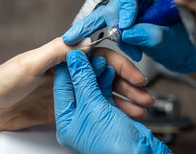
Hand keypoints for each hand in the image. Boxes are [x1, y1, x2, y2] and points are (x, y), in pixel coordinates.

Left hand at [0, 38, 151, 130]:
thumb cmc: (2, 80)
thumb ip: (58, 50)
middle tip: (145, 97)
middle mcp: (71, 71)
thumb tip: (87, 42)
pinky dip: (108, 111)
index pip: (100, 57)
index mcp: (64, 55)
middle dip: (128, 85)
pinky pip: (93, 106)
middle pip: (107, 75)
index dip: (120, 66)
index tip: (136, 77)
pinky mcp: (67, 105)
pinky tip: (120, 115)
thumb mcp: (30, 63)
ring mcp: (71, 89)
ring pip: (103, 92)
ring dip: (123, 100)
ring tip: (140, 110)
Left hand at [54, 50, 171, 153]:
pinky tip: (130, 88)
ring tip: (129, 79)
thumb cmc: (105, 146)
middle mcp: (77, 114)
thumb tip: (76, 55)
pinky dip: (121, 93)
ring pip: (102, 89)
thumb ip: (81, 79)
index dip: (78, 62)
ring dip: (118, 83)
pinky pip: (112, 98)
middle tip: (110, 64)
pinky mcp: (107, 116)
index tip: (88, 51)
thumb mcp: (91, 107)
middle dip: (103, 72)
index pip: (67, 79)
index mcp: (65, 115)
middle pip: (86, 82)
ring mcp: (92, 115)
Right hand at [63, 0, 195, 72]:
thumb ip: (153, 34)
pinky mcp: (122, 25)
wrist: (187, 51)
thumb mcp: (174, 38)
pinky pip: (109, 31)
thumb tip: (126, 33)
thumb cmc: (186, 40)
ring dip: (114, 37)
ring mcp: (127, 10)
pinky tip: (134, 53)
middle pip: (112, 3)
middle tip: (93, 39)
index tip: (126, 25)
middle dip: (103, 24)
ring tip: (136, 52)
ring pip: (106, 19)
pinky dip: (116, 44)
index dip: (124, 3)